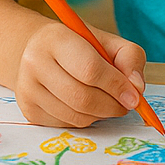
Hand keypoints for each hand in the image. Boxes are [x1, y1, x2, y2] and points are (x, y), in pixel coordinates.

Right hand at [15, 21, 146, 126]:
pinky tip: (86, 106)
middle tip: (125, 105)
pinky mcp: (28, 111)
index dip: (116, 86)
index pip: (90, 69)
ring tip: (106, 102)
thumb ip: (130, 58)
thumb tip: (137, 88)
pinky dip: (85, 120)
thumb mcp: (108, 41)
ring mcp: (27, 89)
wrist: (40, 51)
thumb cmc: (79, 46)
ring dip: (100, 115)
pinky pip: (67, 125)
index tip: (134, 97)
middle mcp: (34, 63)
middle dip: (112, 106)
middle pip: (82, 98)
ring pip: (76, 116)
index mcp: (55, 38)